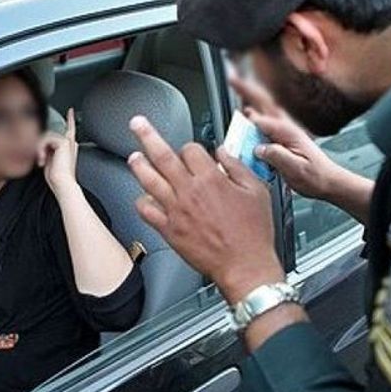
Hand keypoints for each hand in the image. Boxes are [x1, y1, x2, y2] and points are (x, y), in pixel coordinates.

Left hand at [38, 108, 79, 194]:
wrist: (63, 184)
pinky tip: (42, 159)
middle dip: (40, 146)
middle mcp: (70, 142)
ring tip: (41, 161)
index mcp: (69, 147)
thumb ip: (47, 150)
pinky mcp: (63, 142)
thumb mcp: (49, 161)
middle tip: (40, 160)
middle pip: (49, 135)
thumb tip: (39, 144)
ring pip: (45, 136)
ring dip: (39, 149)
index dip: (70, 119)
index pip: (70, 129)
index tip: (71, 110)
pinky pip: (45, 138)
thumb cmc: (56, 177)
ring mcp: (67, 141)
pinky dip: (40, 149)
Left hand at [127, 116, 283, 303]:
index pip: (191, 150)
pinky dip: (141, 202)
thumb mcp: (257, 191)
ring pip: (149, 180)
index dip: (190, 148)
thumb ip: (238, 167)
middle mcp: (189, 192)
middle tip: (137, 124)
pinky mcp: (169, 230)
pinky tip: (142, 197)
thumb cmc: (254, 234)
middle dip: (147, 135)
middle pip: (162, 155)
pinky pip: (147, 211)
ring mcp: (176, 210)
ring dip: (138, 165)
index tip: (191, 152)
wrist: (245, 267)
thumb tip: (224, 153)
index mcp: (211, 179)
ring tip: (133, 156)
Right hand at [230, 76, 341, 199]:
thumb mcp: (296, 169)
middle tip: (231, 78)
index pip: (261, 119)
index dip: (245, 114)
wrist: (328, 180)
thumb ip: (277, 156)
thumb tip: (259, 147)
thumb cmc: (315, 176)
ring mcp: (285, 130)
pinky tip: (248, 109)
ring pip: (265, 107)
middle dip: (246, 89)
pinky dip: (255, 109)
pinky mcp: (283, 136)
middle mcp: (286, 127)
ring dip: (251, 95)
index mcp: (288, 132)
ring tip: (237, 84)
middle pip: (263, 102)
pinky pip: (266, 119)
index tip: (234, 112)